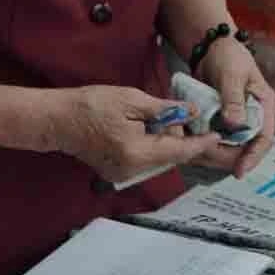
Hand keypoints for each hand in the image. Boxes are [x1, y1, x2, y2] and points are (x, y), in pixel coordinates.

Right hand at [51, 86, 223, 185]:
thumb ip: (165, 109)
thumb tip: (192, 113)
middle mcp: (132, 170)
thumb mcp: (132, 99)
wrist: (57, 120)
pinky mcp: (116, 172)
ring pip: (158, 160)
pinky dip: (153, 147)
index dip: (201, 144)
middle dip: (184, 141)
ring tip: (167, 122)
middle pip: (170, 158)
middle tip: (192, 122)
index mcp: (137, 153)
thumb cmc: (90, 105)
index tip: (217, 136)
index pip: (179, 151)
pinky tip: (149, 130)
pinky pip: (144, 161)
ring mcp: (123, 175)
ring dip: (168, 144)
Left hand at [196, 37, 274, 177]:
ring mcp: (239, 121)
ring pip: (229, 147)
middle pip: (245, 148)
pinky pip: (217, 140)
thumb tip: (235, 124)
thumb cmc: (227, 55)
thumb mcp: (231, 75)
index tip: (239, 171)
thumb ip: (233, 100)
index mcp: (265, 106)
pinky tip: (191, 144)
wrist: (211, 47)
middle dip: (226, 157)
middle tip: (204, 159)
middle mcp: (255, 117)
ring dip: (213, 152)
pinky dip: (205, 143)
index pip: (264, 138)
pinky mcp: (223, 122)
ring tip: (194, 153)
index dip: (253, 157)